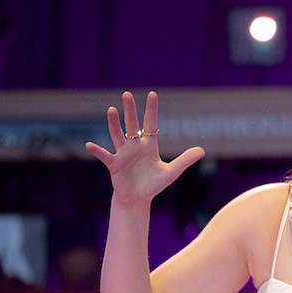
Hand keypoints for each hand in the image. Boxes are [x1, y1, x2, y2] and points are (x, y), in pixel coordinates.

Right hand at [85, 91, 204, 204]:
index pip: (151, 124)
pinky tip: (89, 145)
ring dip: (114, 123)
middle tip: (127, 94)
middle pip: (132, 124)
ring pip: (118, 135)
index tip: (152, 94)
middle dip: (130, 110)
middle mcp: (135, 146)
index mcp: (149, 146)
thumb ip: (184, 160)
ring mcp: (123, 154)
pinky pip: (105, 156)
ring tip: (111, 109)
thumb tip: (202, 150)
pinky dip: (98, 151)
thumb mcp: (171, 172)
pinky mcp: (114, 164)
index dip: (151, 110)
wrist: (138, 198)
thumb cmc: (153, 184)